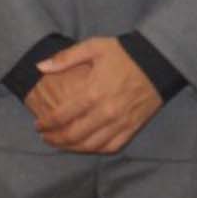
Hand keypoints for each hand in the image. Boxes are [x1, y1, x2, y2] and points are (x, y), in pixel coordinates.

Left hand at [32, 37, 164, 153]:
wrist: (158, 61)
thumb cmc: (124, 53)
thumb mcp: (94, 47)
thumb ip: (65, 58)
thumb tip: (39, 66)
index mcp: (93, 92)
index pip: (61, 116)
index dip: (46, 124)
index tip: (38, 125)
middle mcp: (105, 112)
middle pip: (72, 135)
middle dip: (54, 139)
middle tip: (45, 137)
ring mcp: (120, 123)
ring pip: (89, 145)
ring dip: (71, 148)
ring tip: (60, 143)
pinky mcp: (132, 128)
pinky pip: (110, 147)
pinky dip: (94, 150)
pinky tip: (85, 146)